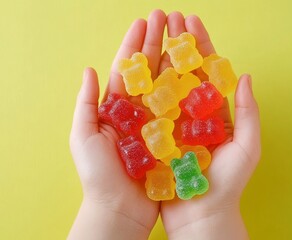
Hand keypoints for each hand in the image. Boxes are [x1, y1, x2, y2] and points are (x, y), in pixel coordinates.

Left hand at [68, 10, 167, 239]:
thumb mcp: (84, 137)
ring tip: (184, 36)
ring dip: (175, 59)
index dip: (135, 43)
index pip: (126, 68)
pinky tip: (197, 71)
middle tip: (169, 18)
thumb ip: (87, 104)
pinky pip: (182, 110)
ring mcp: (158, 122)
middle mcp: (139, 110)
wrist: (120, 211)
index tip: (144, 22)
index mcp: (116, 107)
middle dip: (158, 42)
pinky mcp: (173, 136)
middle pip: (150, 70)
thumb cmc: (98, 176)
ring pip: (168, 85)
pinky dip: (189, 90)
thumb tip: (90, 69)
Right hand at [159, 13, 260, 239]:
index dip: (201, 44)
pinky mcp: (157, 136)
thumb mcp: (246, 147)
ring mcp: (174, 122)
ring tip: (151, 32)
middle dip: (177, 42)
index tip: (192, 21)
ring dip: (159, 56)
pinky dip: (144, 87)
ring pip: (165, 83)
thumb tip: (244, 75)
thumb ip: (247, 112)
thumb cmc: (228, 184)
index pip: (208, 70)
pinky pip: (150, 107)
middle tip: (168, 17)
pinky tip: (138, 66)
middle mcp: (194, 113)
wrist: (202, 217)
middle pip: (185, 70)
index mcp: (216, 111)